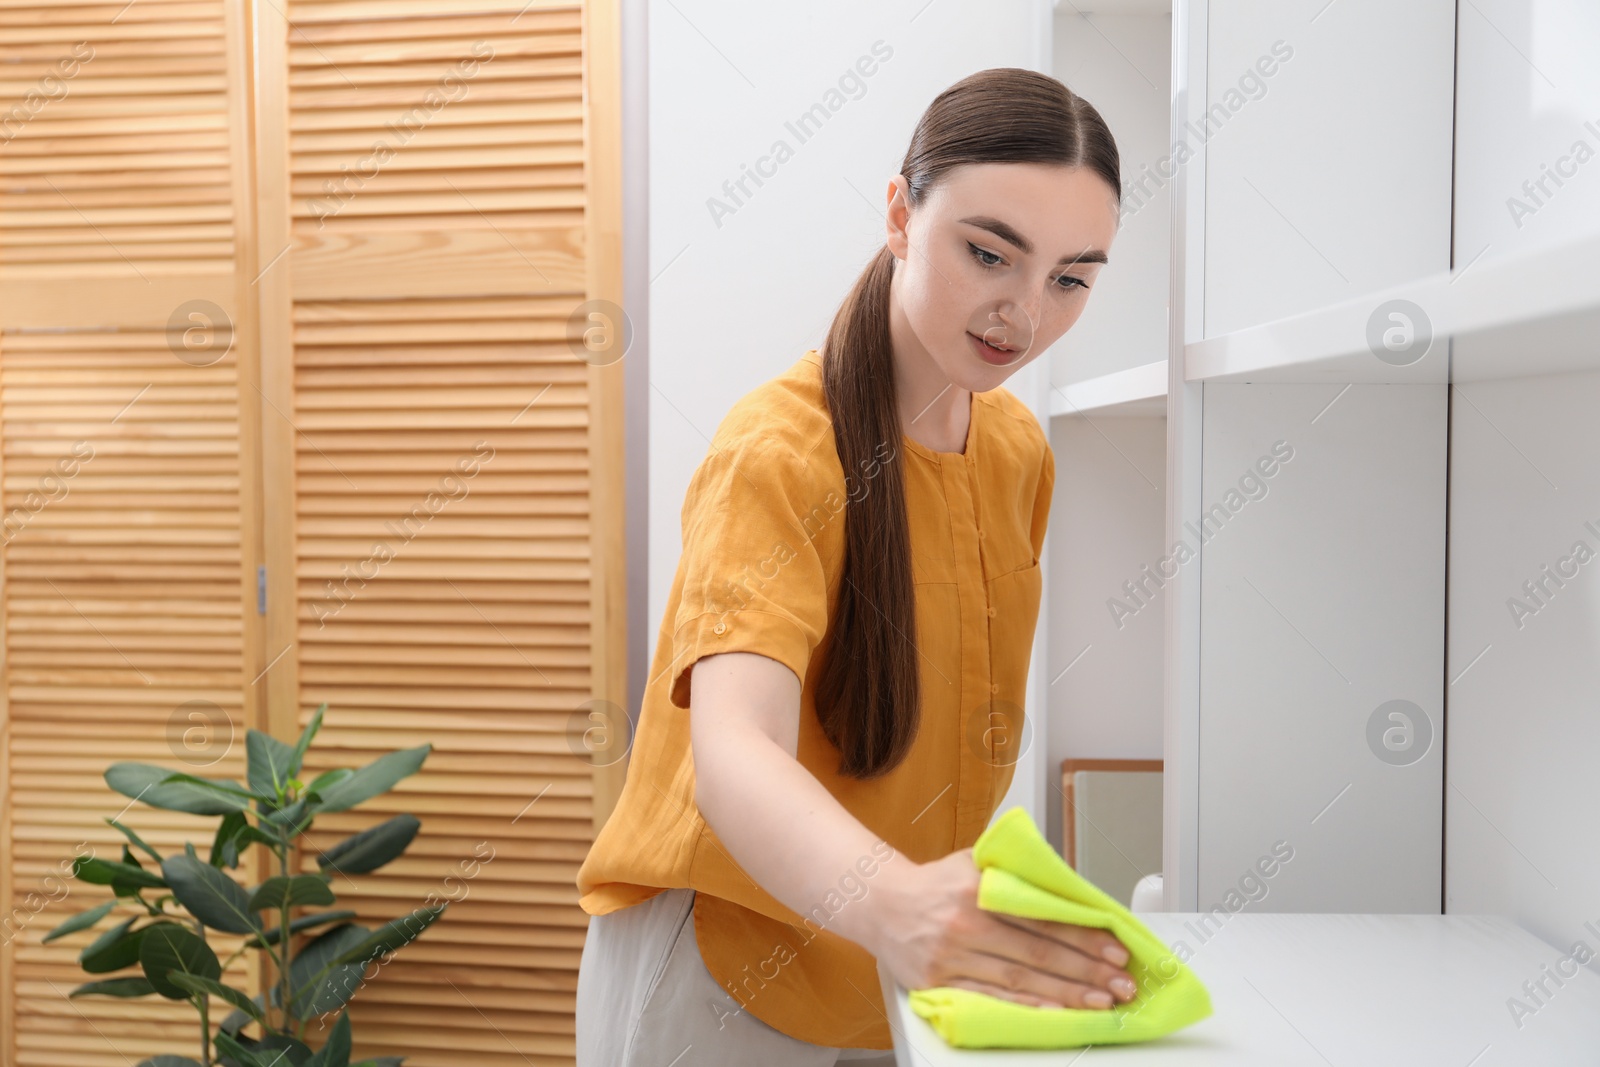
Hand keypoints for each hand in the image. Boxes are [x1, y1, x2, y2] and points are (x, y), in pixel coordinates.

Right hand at [861, 848, 1137, 1009]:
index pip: (1042, 916)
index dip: (1083, 935)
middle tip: (1121, 982)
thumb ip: (1017, 871)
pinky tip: (1054, 1010)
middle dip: (1087, 970)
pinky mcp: (940, 982)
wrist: (880, 902)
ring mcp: (952, 956)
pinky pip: (991, 997)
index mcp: (978, 888)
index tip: (1115, 949)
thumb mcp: (975, 861)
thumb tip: (1070, 887)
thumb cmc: (935, 883)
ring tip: (1101, 1001)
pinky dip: (1027, 1006)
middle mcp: (965, 923)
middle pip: (1038, 953)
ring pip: (1020, 980)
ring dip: (1066, 993)